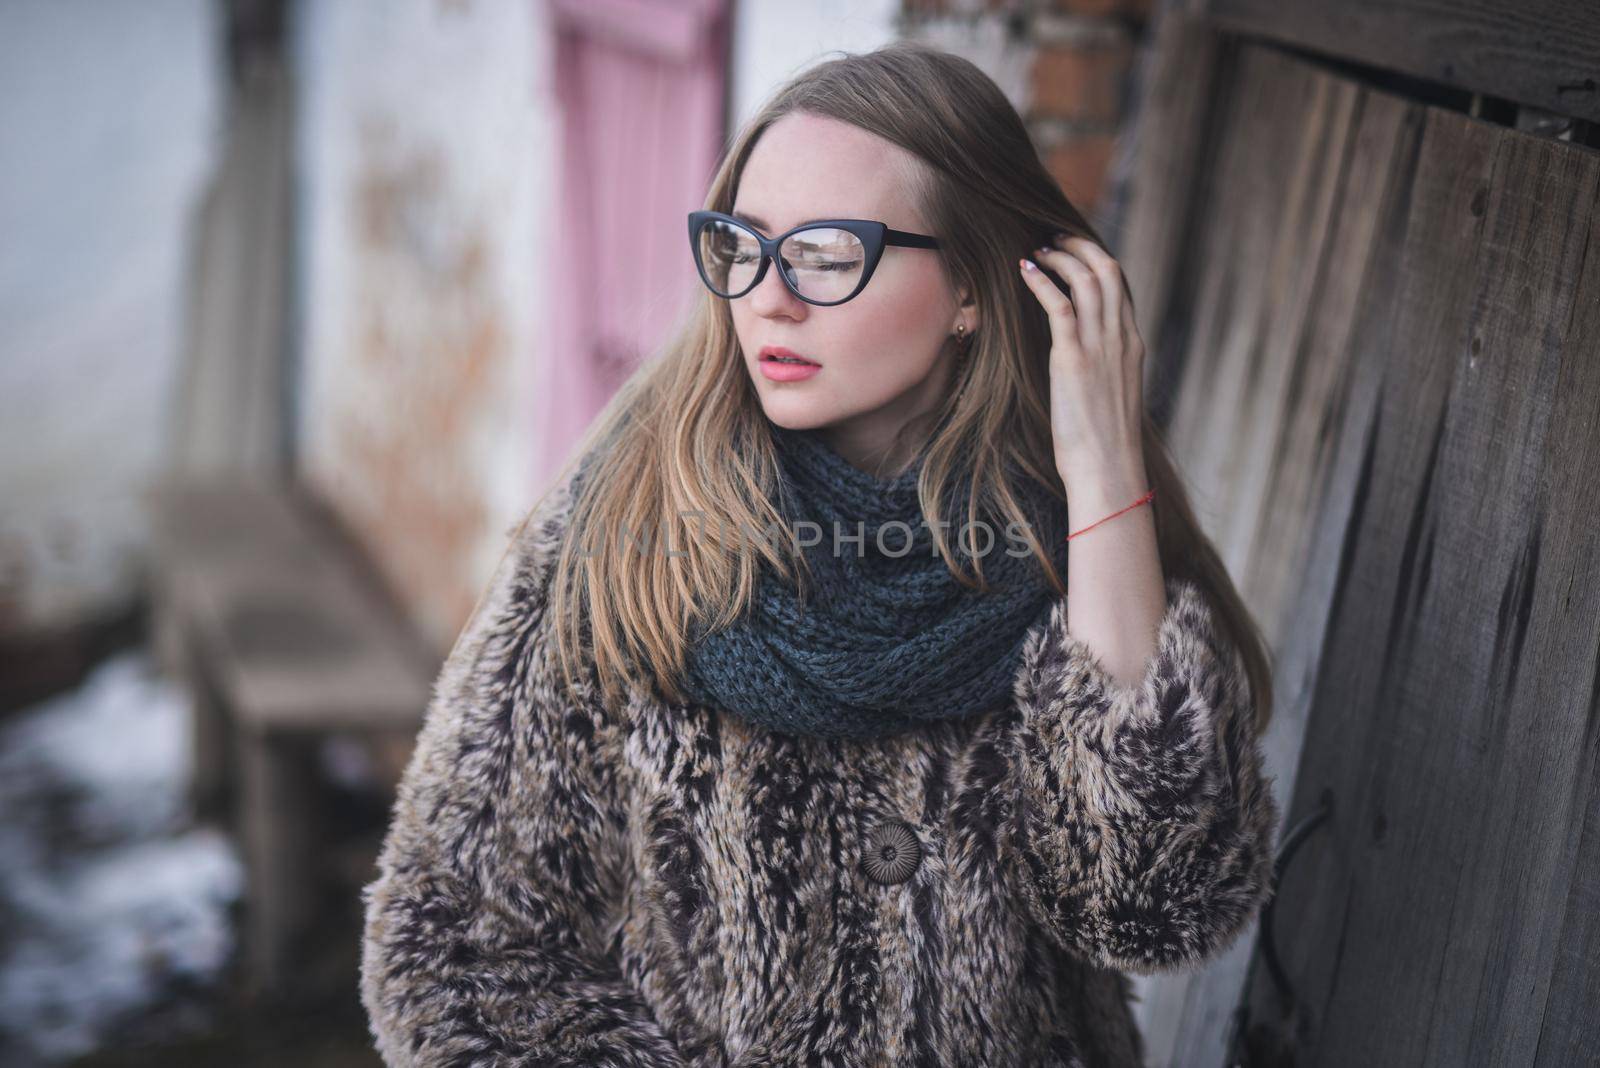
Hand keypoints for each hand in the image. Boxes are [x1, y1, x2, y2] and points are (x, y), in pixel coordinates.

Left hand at [1018, 234, 1146, 481]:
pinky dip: (1042, 281)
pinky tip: (1026, 270)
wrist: (1108, 467)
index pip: (1121, 286)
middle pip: (1109, 270)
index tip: (1075, 250)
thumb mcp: (1112, 394)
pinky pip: (1061, 305)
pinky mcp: (1074, 359)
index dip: (1097, 260)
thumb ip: (1104, 367)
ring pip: (1087, 280)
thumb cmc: (1105, 441)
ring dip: (1060, 258)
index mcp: (1132, 344)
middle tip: (1055, 239)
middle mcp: (1121, 338)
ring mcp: (1100, 346)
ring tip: (1037, 251)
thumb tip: (1083, 357)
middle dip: (1081, 247)